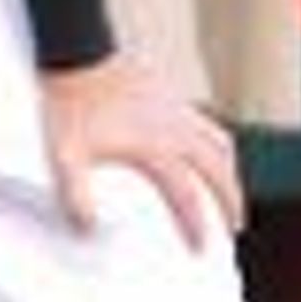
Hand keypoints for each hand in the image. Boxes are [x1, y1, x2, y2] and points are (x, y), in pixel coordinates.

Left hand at [40, 58, 243, 244]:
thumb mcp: (65, 155)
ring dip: (229, 170)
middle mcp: (177, 130)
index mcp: (156, 149)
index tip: (201, 249)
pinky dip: (216, 142)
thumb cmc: (70, 103)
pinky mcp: (170, 95)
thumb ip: (75, 196)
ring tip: (229, 188)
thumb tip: (86, 230)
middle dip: (230, 201)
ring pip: (220, 143)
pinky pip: (206, 123)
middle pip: (219, 171)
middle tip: (234, 226)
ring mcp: (177, 110)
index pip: (185, 197)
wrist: (78, 52)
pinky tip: (204, 147)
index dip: (196, 226)